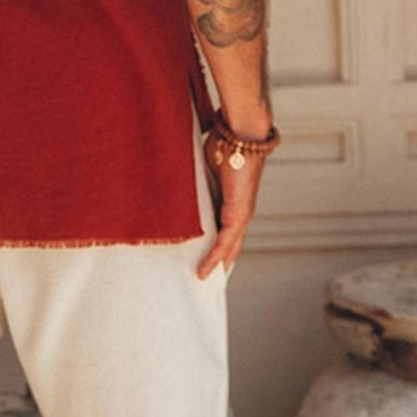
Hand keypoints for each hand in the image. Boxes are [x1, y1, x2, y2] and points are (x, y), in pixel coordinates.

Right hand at [197, 129, 266, 279]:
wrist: (240, 133)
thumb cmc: (224, 142)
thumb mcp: (205, 167)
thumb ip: (196, 177)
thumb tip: (176, 178)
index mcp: (231, 199)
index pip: (224, 231)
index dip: (215, 248)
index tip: (202, 262)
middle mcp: (239, 210)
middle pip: (229, 245)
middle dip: (217, 264)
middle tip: (200, 281)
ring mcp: (241, 213)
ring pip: (229, 248)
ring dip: (215, 266)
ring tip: (199, 283)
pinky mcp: (239, 212)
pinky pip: (225, 241)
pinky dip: (214, 258)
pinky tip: (203, 271)